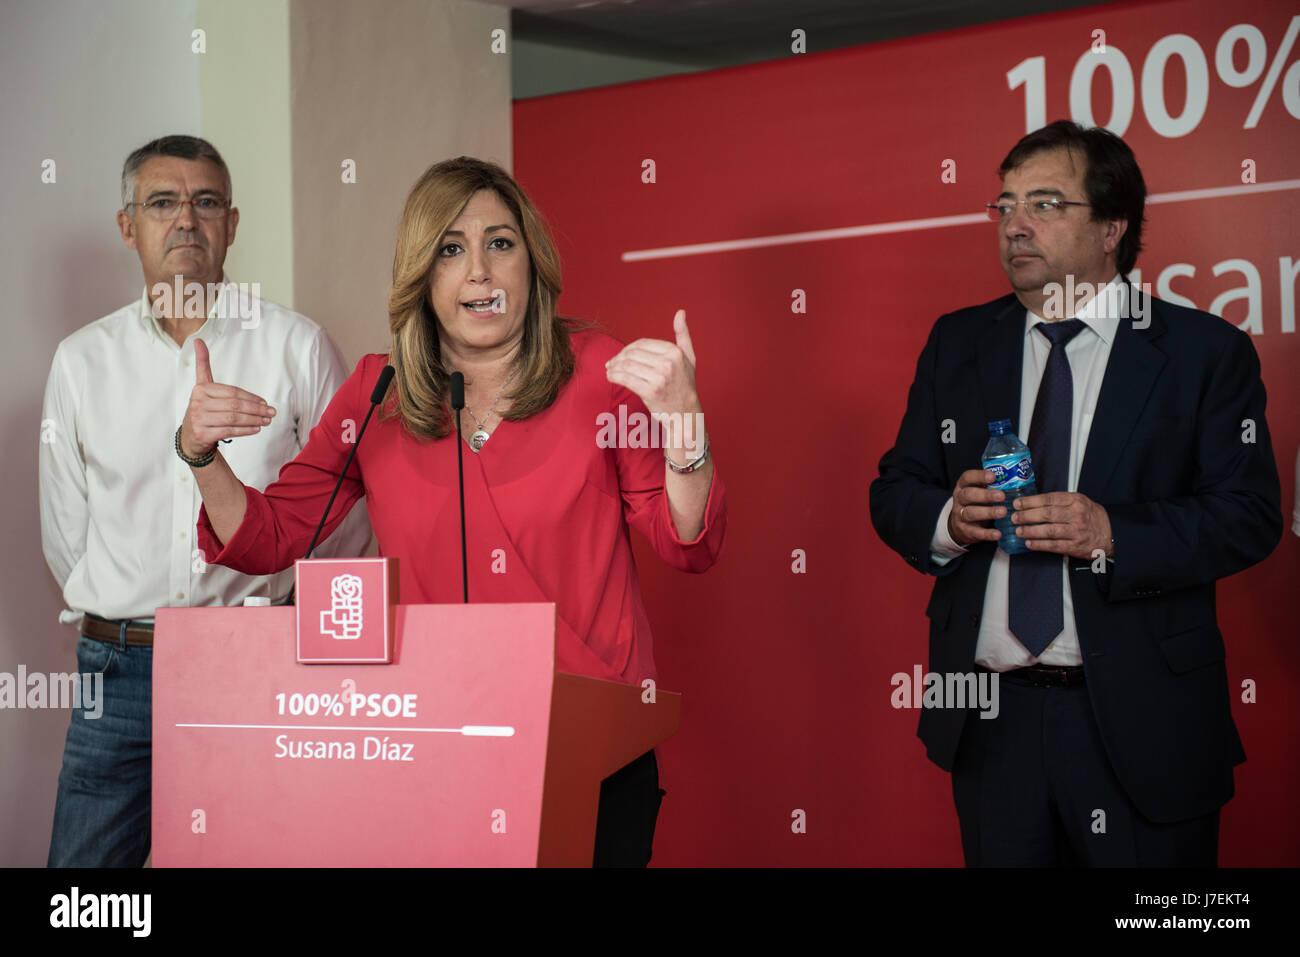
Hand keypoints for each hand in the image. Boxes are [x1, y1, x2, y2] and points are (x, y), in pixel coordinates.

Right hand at [179, 338, 275, 459]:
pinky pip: (229, 431)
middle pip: (234, 405)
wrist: (191, 436)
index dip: (251, 397)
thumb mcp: (202, 386)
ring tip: (267, 420)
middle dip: (257, 409)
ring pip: (233, 419)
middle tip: (271, 412)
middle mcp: (198, 403)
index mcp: (200, 389)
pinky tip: (256, 428)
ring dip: (254, 420)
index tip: (265, 402)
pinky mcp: (203, 434)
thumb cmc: (203, 409)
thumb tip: (198, 340)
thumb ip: (203, 364)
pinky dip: (245, 430)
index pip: (232, 392)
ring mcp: (199, 420)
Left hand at [604, 309, 701, 420]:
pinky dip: (614, 376)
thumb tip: (680, 312)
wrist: (686, 412)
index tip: (621, 355)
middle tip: (612, 363)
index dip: (628, 348)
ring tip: (610, 370)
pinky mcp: (650, 391)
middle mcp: (668, 363)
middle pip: (632, 353)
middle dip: (618, 357)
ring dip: (614, 367)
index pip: (642, 343)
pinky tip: (610, 376)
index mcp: (674, 352)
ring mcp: (659, 378)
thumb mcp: (689, 356)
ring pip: (627, 365)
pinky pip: (625, 378)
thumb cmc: (685, 384)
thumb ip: (683, 334)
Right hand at [947, 469, 1005, 545]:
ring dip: (987, 512)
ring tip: (1003, 512)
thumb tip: (1017, 478)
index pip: (967, 478)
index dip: (979, 476)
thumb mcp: (979, 492)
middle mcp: (959, 499)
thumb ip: (991, 486)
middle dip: (985, 495)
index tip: (993, 476)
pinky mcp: (965, 530)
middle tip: (1001, 496)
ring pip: (970, 513)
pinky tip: (998, 533)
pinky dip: (987, 534)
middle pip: (968, 495)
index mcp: (963, 486)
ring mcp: (960, 515)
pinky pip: (975, 532)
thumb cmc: (976, 503)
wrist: (960, 525)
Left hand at [1011, 491, 1112, 559]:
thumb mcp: (1080, 502)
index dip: (1030, 501)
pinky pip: (1054, 545)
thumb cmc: (1091, 516)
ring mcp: (1077, 531)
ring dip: (1030, 531)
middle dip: (1027, 516)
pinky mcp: (1076, 546)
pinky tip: (1029, 543)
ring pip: (1048, 531)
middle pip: (1047, 514)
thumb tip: (1033, 502)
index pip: (1049, 499)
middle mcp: (1077, 515)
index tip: (1018, 503)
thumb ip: (1060, 501)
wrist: (1111, 534)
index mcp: (1076, 501)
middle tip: (1014, 517)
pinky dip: (1039, 545)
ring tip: (1018, 531)